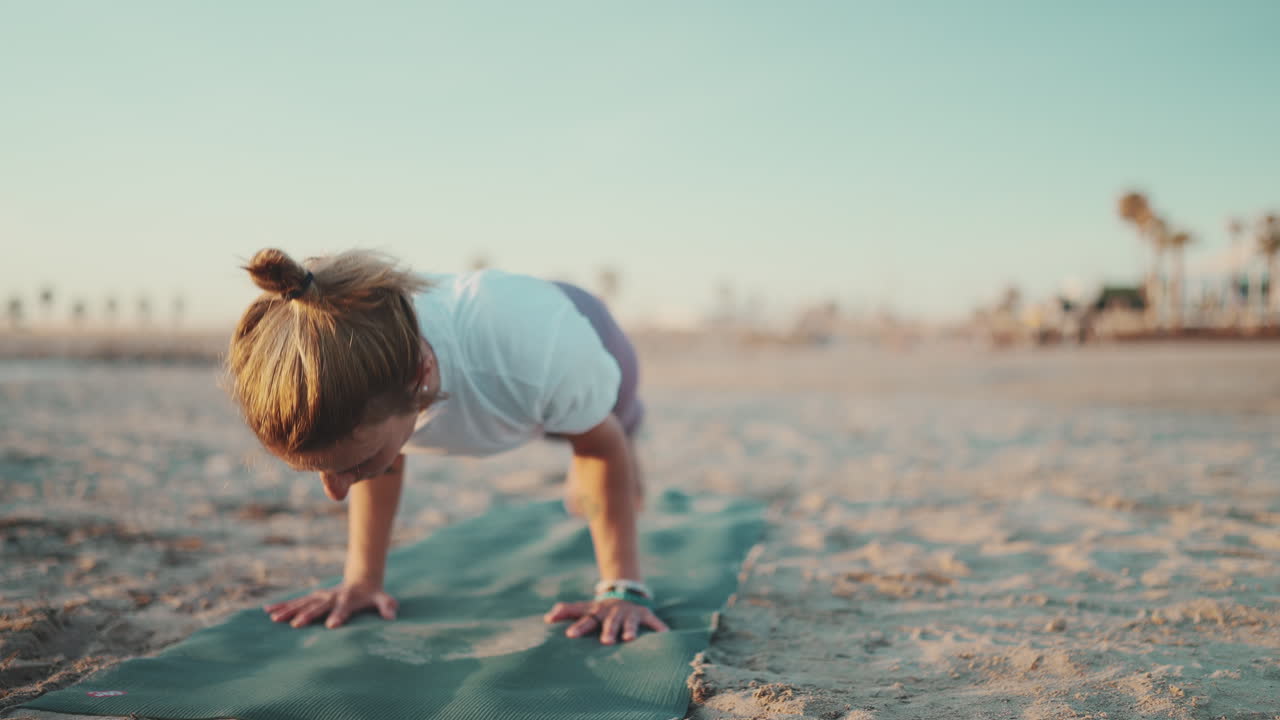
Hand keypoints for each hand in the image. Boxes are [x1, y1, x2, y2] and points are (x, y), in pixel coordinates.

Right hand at [263, 581, 397, 629]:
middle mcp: (331, 597)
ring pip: (302, 603)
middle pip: (319, 607)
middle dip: (308, 615)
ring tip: (274, 619)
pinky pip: (295, 602)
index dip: (339, 616)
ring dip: (289, 610)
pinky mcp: (312, 597)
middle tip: (296, 625)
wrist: (361, 579)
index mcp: (348, 599)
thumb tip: (392, 616)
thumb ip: (386, 606)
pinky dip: (281, 605)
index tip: (331, 626)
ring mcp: (320, 596)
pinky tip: (267, 611)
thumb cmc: (372, 594)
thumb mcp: (382, 598)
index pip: (344, 609)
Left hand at [543, 598, 668, 644]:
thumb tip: (546, 618)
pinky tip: (665, 635)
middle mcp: (613, 613)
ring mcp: (629, 613)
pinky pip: (653, 621)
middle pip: (609, 622)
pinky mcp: (644, 615)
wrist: (624, 593)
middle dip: (608, 631)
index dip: (578, 626)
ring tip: (629, 639)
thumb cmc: (600, 609)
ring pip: (630, 622)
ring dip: (630, 629)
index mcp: (598, 612)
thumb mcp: (585, 607)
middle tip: (605, 642)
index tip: (569, 635)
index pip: (585, 619)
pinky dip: (659, 628)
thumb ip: (566, 611)